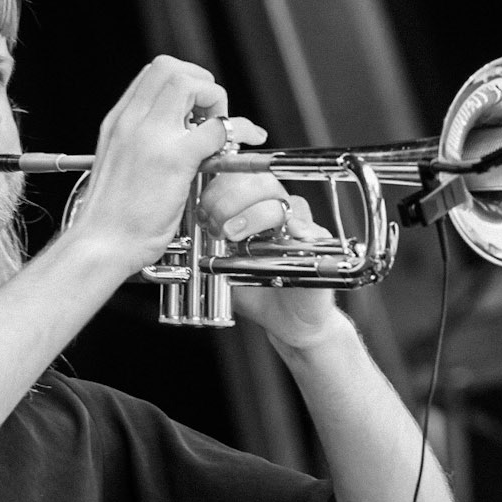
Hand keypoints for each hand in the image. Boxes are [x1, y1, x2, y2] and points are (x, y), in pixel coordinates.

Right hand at [71, 55, 233, 273]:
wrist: (100, 244)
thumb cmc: (111, 218)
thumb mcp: (118, 166)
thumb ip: (139, 145)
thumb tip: (170, 137)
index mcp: (118, 122)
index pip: (153, 74)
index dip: (182, 81)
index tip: (193, 109)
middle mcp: (131, 122)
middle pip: (171, 68)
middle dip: (199, 82)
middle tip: (209, 114)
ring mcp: (151, 137)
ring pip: (191, 84)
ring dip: (214, 100)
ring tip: (217, 132)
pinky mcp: (174, 160)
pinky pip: (216, 127)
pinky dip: (234, 132)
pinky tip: (234, 148)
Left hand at [198, 166, 341, 350]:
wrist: (288, 322)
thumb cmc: (258, 291)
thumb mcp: (224, 265)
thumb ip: (208, 243)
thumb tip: (182, 225)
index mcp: (257, 209)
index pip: (241, 179)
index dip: (221, 187)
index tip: (203, 208)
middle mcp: (280, 212)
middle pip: (261, 183)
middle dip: (232, 198)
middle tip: (216, 223)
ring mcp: (300, 226)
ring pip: (280, 203)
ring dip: (253, 215)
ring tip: (233, 235)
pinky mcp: (318, 245)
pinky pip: (309, 229)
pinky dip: (293, 231)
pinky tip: (276, 239)